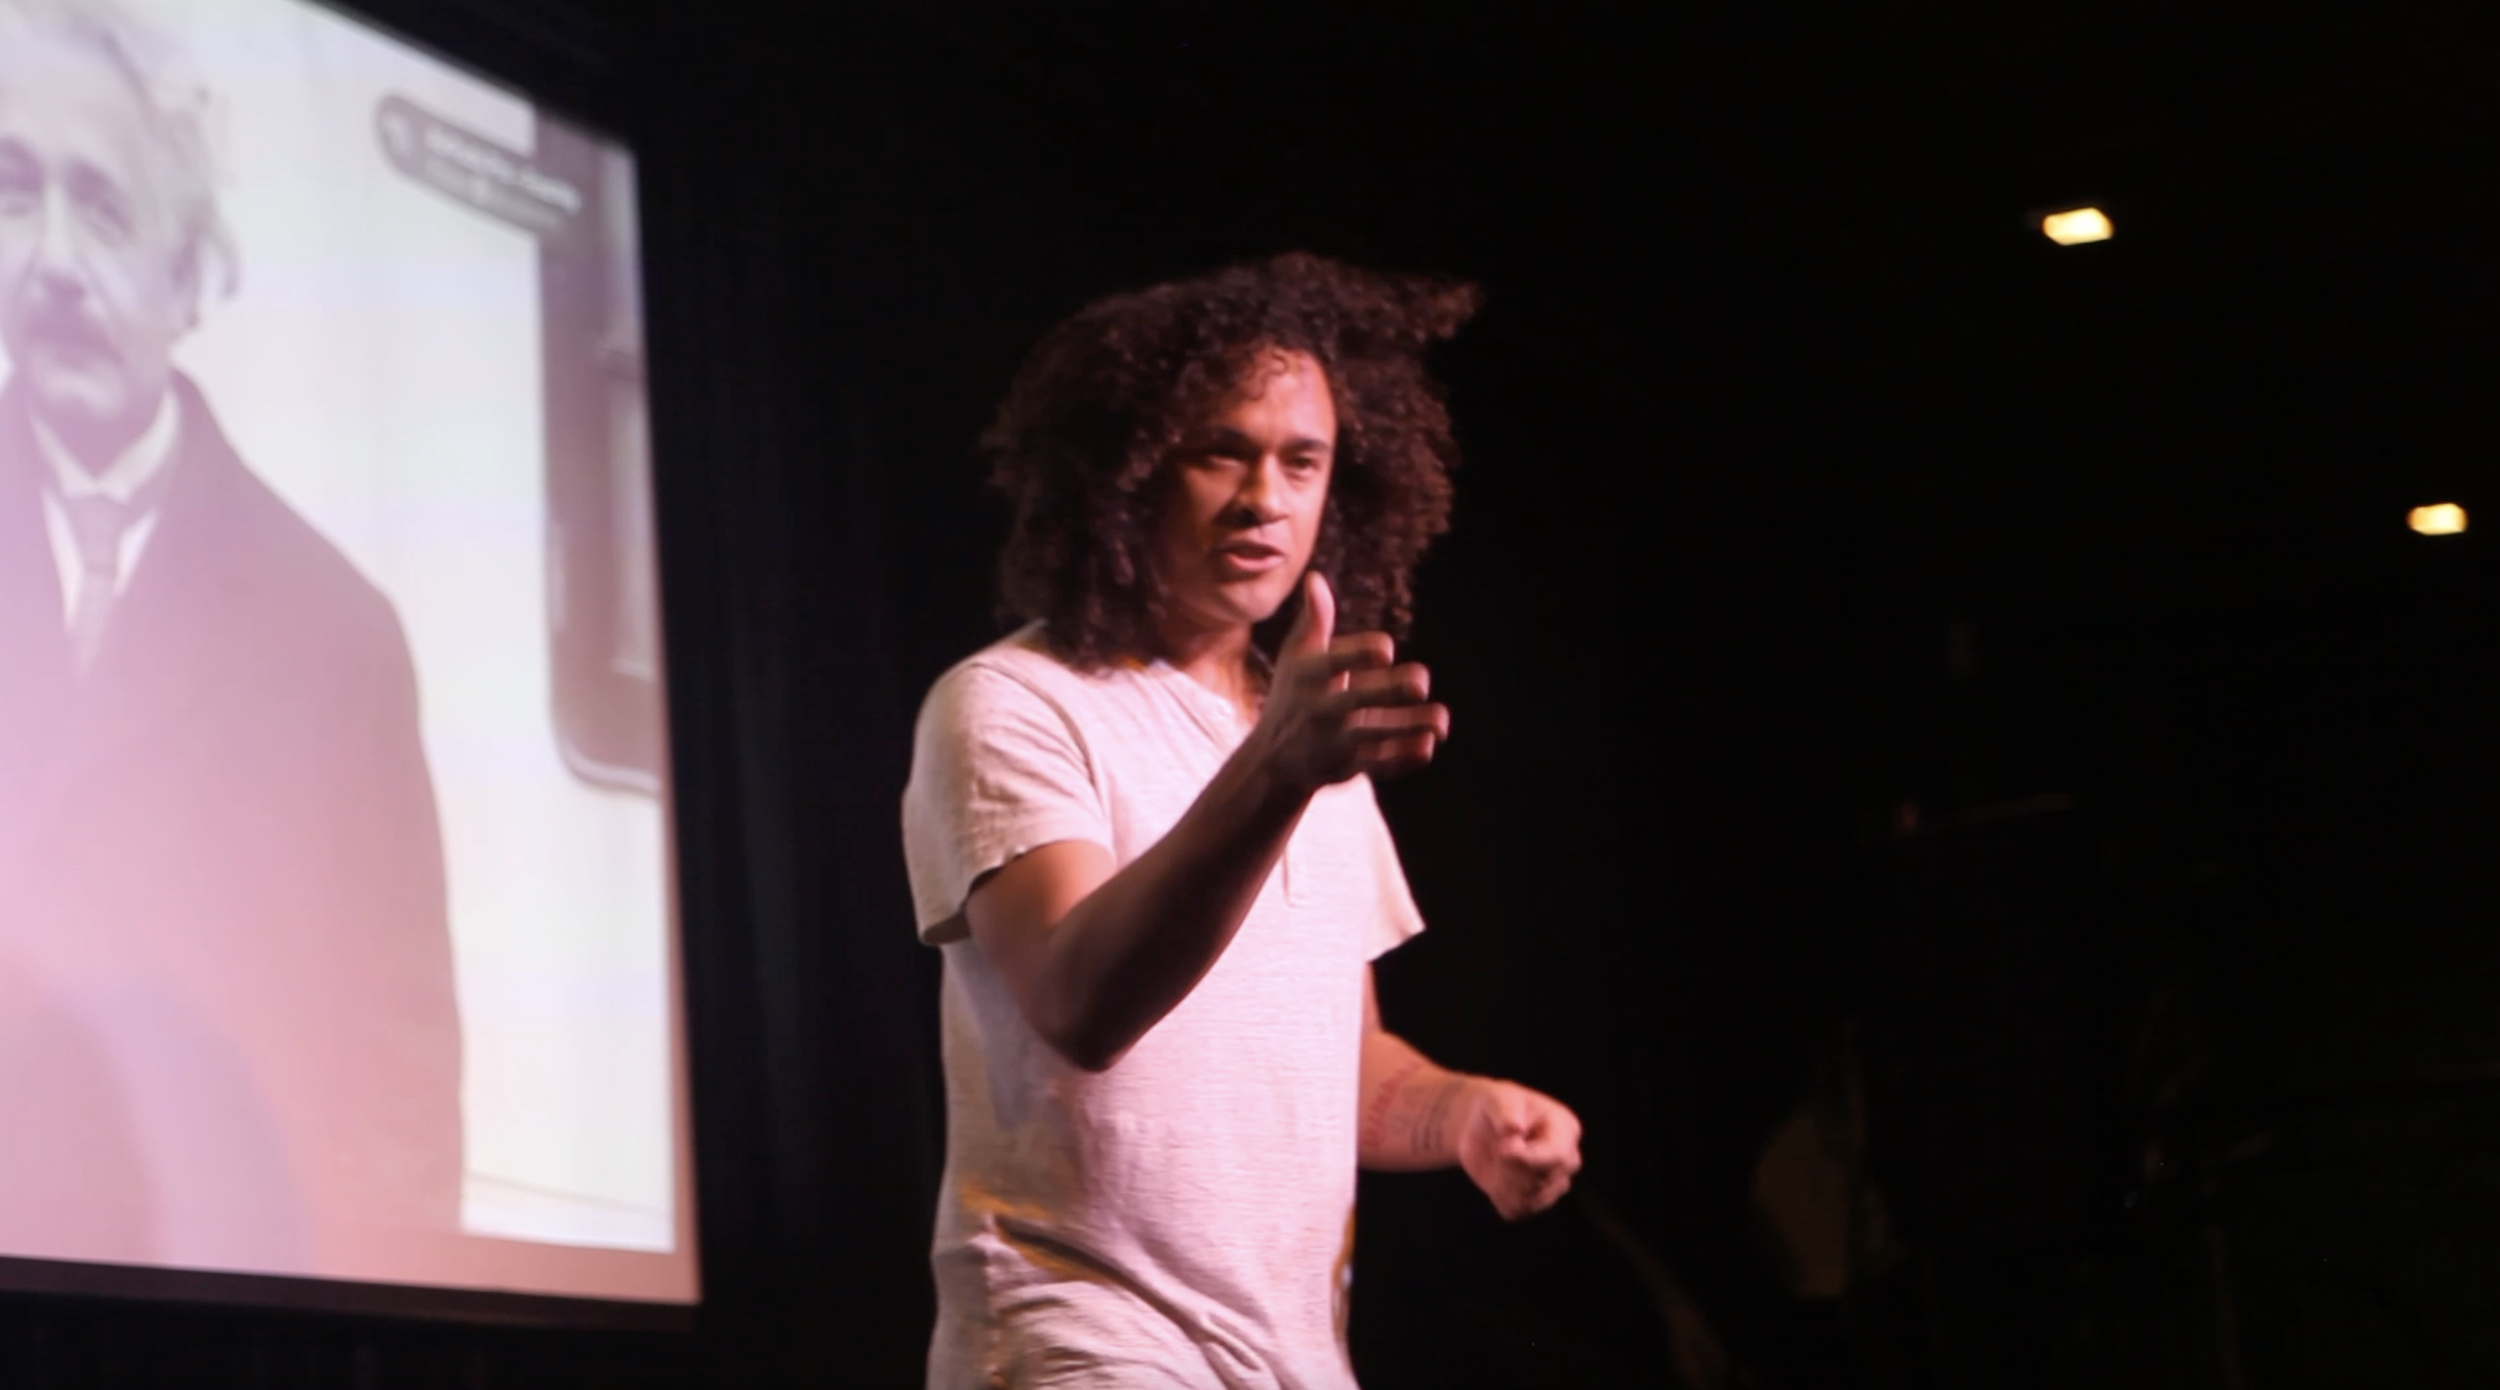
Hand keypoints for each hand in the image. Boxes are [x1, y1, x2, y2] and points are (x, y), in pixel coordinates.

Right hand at [1256, 571, 1449, 791]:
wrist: (1273, 760)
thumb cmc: (1293, 693)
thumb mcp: (1296, 656)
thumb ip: (1313, 619)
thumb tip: (1315, 577)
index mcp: (1309, 675)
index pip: (1335, 661)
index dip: (1363, 653)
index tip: (1386, 651)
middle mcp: (1321, 708)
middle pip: (1357, 699)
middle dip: (1390, 690)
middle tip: (1421, 681)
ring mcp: (1335, 741)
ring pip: (1375, 735)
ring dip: (1409, 726)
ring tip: (1441, 720)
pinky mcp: (1350, 767)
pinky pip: (1379, 765)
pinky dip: (1404, 758)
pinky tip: (1427, 744)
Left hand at [1456, 1078, 1582, 1220]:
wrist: (1482, 1124)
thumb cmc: (1496, 1106)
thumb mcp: (1498, 1100)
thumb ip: (1506, 1112)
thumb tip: (1513, 1129)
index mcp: (1565, 1129)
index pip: (1559, 1157)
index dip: (1528, 1159)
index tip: (1502, 1150)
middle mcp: (1567, 1160)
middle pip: (1546, 1182)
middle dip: (1513, 1171)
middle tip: (1496, 1151)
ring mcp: (1553, 1183)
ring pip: (1532, 1200)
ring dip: (1504, 1184)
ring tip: (1495, 1161)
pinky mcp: (1534, 1200)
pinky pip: (1518, 1211)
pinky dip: (1500, 1197)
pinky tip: (1494, 1178)